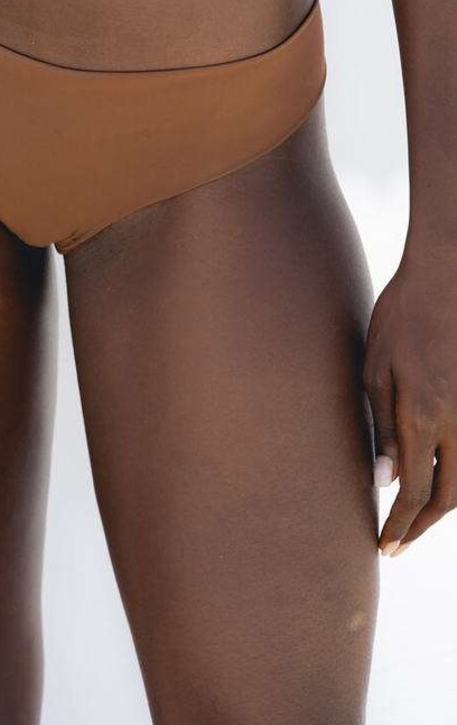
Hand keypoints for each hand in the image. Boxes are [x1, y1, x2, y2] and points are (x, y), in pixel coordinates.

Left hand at [364, 250, 456, 556]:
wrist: (445, 278)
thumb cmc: (400, 319)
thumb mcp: (375, 370)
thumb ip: (382, 428)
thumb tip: (385, 481)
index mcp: (425, 417)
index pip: (415, 490)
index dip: (400, 525)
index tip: (385, 546)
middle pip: (449, 495)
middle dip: (422, 524)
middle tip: (399, 541)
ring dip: (444, 503)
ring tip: (416, 517)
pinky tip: (439, 478)